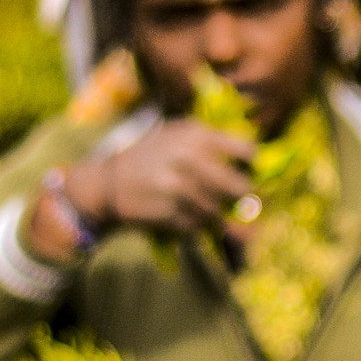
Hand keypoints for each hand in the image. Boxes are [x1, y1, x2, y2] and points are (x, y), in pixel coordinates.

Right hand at [30, 123, 252, 259]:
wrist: (106, 184)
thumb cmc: (148, 156)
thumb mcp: (176, 134)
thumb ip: (212, 140)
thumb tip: (254, 154)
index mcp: (196, 136)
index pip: (247, 151)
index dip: (250, 164)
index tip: (244, 170)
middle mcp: (189, 160)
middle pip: (240, 187)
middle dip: (237, 195)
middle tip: (230, 197)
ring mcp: (179, 189)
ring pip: (219, 211)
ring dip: (212, 213)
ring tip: (195, 204)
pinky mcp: (170, 214)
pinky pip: (199, 226)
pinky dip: (194, 225)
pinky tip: (179, 214)